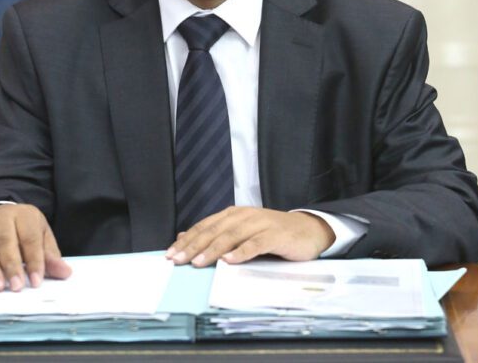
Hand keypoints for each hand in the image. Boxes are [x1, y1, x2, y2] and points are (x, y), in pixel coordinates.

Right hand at [0, 204, 71, 291]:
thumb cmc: (24, 229)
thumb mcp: (41, 235)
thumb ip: (51, 255)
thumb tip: (65, 272)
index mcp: (25, 215)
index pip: (30, 238)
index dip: (34, 260)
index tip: (36, 281)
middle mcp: (2, 218)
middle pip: (5, 241)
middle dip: (11, 265)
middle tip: (16, 287)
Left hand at [165, 206, 335, 267]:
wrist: (308, 229)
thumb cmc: (272, 233)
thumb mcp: (242, 231)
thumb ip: (216, 234)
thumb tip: (185, 236)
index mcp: (233, 214)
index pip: (205, 226)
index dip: (187, 239)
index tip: (170, 254)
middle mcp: (244, 216)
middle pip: (214, 231)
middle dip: (194, 246)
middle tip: (178, 260)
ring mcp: (260, 224)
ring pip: (231, 236)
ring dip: (213, 250)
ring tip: (197, 262)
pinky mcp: (275, 235)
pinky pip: (255, 244)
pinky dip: (241, 252)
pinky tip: (229, 261)